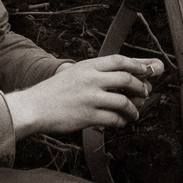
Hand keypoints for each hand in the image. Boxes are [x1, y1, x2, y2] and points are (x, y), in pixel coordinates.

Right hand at [8, 55, 164, 135]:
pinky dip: (121, 122)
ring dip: (133, 109)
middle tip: (145, 92)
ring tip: (134, 113)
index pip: (119, 60)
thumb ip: (93, 73)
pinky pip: (113, 119)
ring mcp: (90, 98)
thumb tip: (118, 76)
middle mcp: (91, 79)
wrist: (33, 107)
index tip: (149, 69)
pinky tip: (121, 122)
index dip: (137, 64)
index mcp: (88, 66)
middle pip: (126, 79)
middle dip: (140, 86)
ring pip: (123, 101)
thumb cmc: (52, 92)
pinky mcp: (88, 116)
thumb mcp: (73, 74)